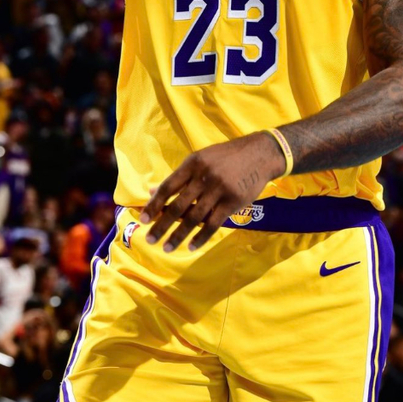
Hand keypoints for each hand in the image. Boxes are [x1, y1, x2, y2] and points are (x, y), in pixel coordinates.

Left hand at [140, 132, 284, 251]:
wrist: (260, 154)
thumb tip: (152, 192)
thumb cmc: (226, 158)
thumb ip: (179, 177)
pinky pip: (213, 223)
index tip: (143, 219)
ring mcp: (219, 189)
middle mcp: (204, 176)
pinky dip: (200, 237)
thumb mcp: (200, 159)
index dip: (154, 205)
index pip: (168, 187)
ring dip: (178, 236)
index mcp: (192, 164)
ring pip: (194, 218)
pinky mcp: (233, 201)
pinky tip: (191, 246)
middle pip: (178, 206)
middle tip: (150, 240)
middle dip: (162, 225)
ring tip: (167, 247)